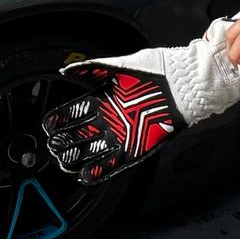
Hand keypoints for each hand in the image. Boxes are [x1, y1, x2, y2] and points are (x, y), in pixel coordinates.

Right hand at [43, 62, 183, 183]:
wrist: (190, 84)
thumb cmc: (161, 69)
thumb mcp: (122, 65)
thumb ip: (94, 67)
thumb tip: (67, 69)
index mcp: (107, 96)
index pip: (77, 111)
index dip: (62, 118)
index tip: (49, 123)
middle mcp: (114, 117)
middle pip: (82, 133)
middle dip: (65, 140)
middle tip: (53, 146)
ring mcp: (125, 133)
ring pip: (95, 150)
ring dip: (78, 157)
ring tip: (64, 162)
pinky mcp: (139, 147)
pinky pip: (116, 162)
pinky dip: (101, 169)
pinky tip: (87, 174)